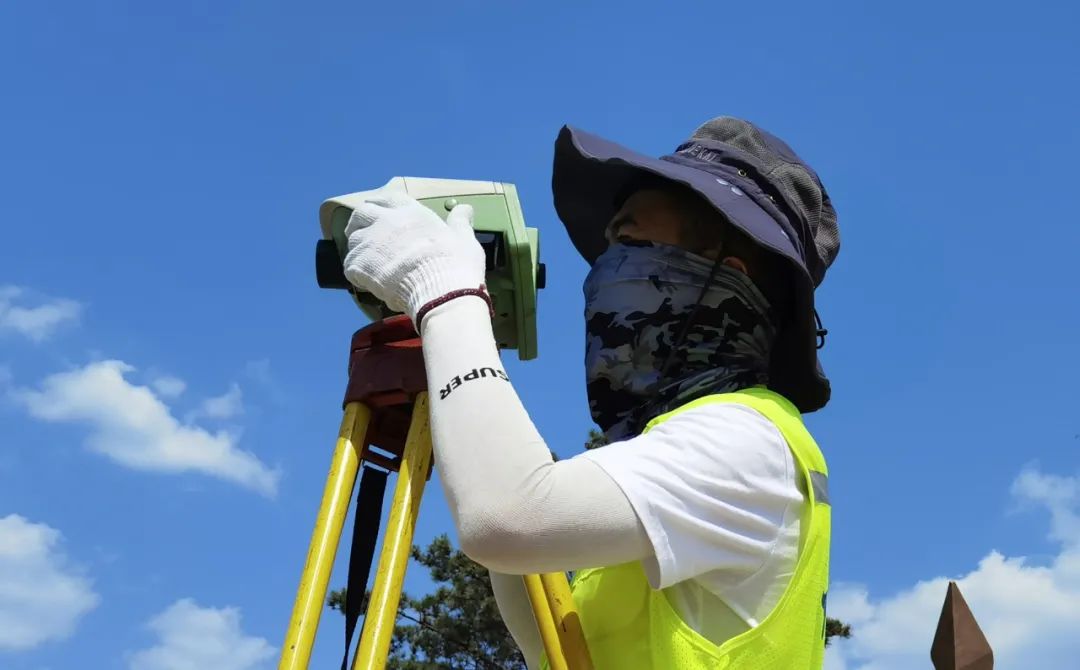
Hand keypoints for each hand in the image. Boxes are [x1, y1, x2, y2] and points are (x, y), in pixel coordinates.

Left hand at [342, 191, 485, 323]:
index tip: (377, 211)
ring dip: (358, 250)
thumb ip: (459, 222)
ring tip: (368, 263)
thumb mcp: (464, 238)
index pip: (387, 198)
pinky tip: (367, 282)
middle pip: (361, 213)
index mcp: (411, 212)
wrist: (442, 292)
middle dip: (360, 222)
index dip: (380, 204)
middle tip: (364, 234)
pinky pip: (349, 266)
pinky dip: (356, 274)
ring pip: (354, 241)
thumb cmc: (456, 265)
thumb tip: (465, 209)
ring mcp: (372, 242)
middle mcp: (388, 221)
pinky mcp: (361, 265)